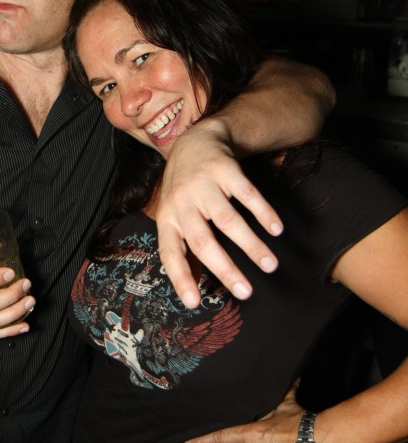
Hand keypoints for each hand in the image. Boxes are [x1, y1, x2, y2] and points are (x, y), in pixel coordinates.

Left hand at [156, 120, 282, 307]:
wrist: (195, 140)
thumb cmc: (184, 189)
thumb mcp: (175, 215)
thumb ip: (184, 249)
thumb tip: (193, 291)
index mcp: (167, 218)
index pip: (170, 253)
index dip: (180, 278)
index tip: (193, 303)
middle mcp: (182, 201)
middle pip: (203, 241)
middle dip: (225, 269)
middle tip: (246, 292)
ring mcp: (203, 184)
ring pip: (228, 220)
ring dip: (251, 245)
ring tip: (270, 265)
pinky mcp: (225, 168)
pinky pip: (247, 194)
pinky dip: (263, 212)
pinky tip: (276, 229)